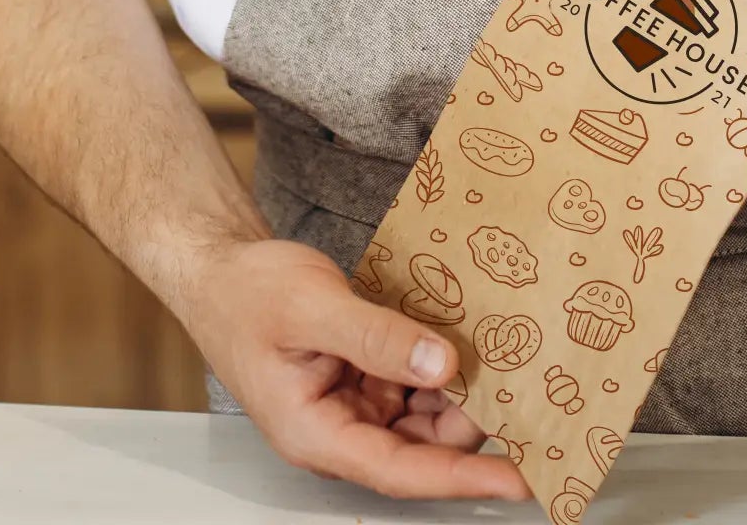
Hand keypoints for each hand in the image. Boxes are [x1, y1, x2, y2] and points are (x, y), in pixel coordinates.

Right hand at [185, 238, 527, 502]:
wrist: (222, 268)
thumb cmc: (248, 293)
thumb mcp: (313, 307)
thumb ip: (375, 337)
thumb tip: (441, 363)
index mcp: (315, 434)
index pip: (401, 471)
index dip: (462, 477)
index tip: (518, 476)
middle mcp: (338, 429)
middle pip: (421, 445)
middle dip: (470, 422)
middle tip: (524, 387)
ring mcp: (351, 404)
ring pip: (422, 415)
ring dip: (458, 392)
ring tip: (503, 358)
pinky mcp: (362, 377)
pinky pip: (412, 383)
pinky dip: (439, 365)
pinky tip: (464, 339)